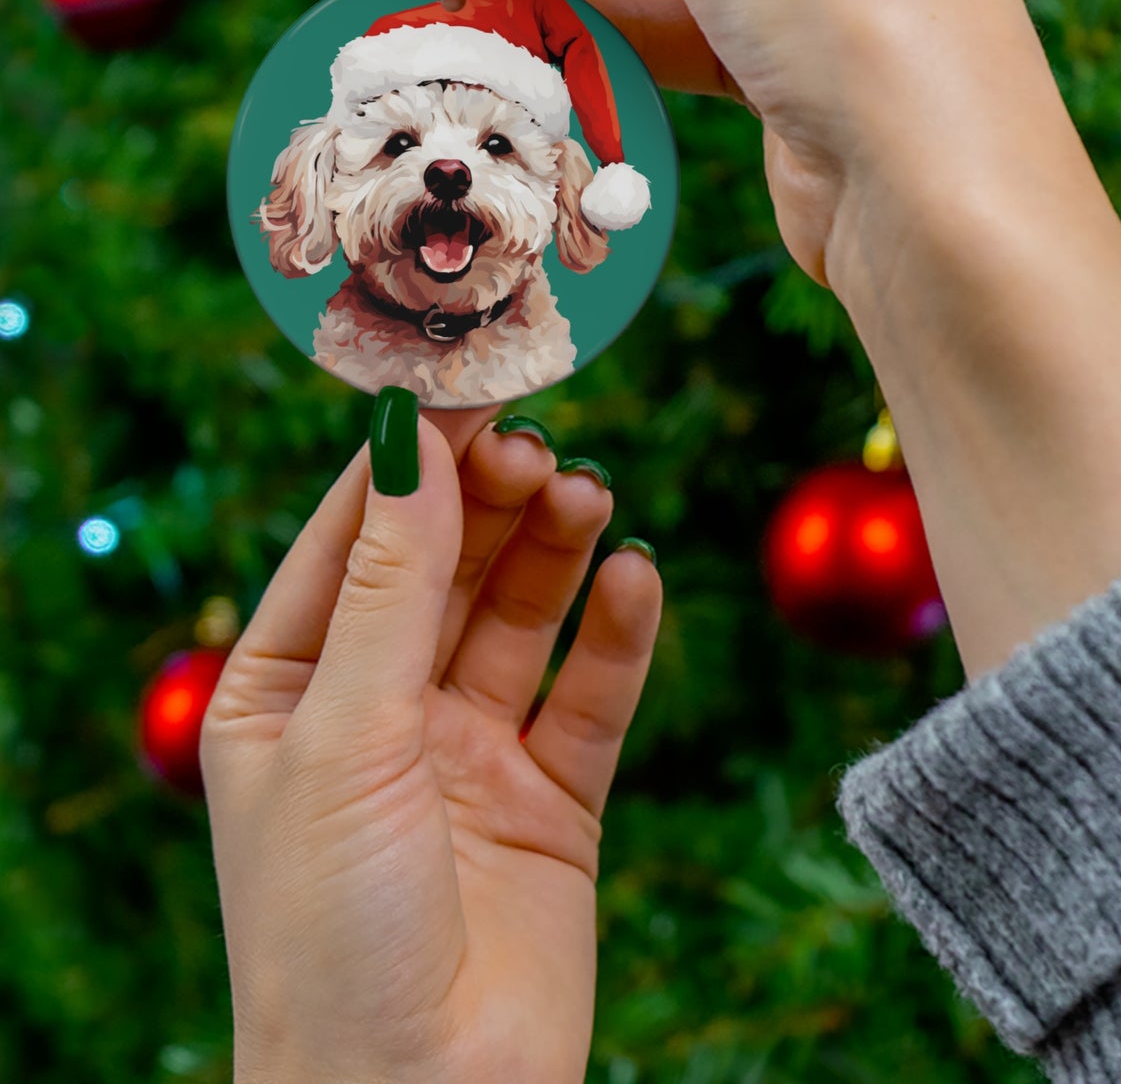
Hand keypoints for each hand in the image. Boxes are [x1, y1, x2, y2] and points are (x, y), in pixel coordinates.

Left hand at [201, 404, 661, 1083]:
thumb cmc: (332, 933)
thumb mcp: (346, 736)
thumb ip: (391, 585)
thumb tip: (412, 440)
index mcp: (289, 691)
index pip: (352, 539)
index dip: (408, 460)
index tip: (466, 384)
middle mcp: (380, 711)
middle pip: (446, 566)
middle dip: (490, 501)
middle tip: (539, 447)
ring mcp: (469, 752)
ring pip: (521, 616)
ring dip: (555, 550)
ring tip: (588, 496)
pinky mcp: (552, 799)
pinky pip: (591, 694)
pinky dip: (617, 634)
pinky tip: (635, 580)